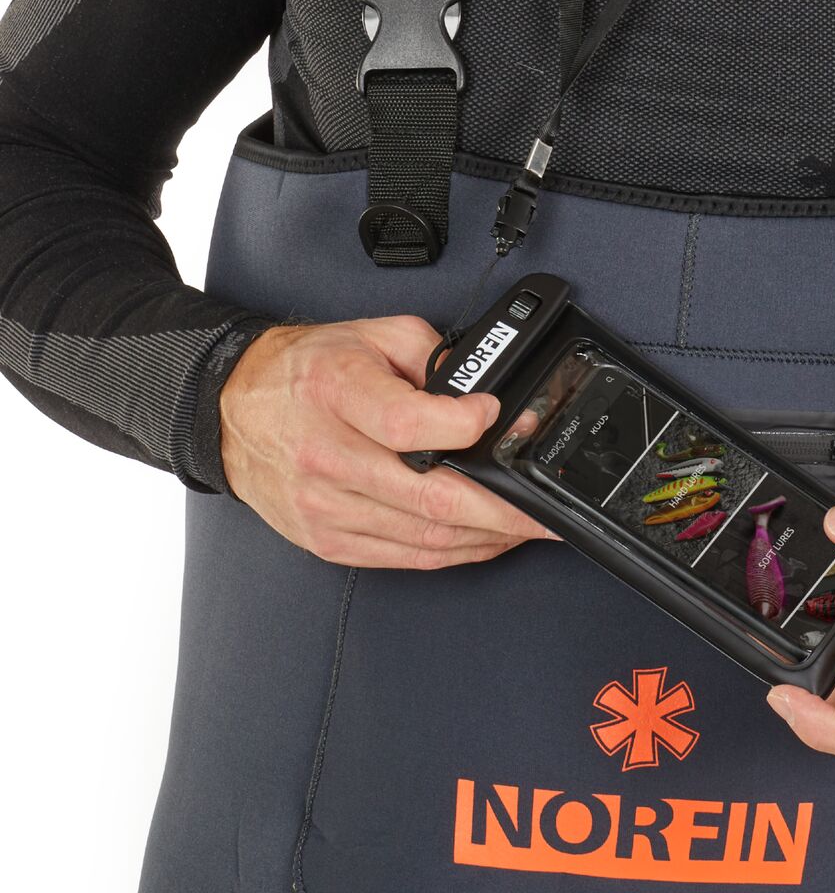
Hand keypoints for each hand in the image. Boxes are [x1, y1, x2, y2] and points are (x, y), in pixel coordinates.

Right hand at [219, 315, 558, 568]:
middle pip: (430, 498)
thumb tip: (483, 393)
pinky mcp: (327, 539)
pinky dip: (453, 553)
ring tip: (525, 527)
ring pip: (425, 538)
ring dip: (487, 537)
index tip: (497, 419)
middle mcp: (327, 456)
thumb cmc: (304, 370)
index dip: (465, 427)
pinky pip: (405, 557)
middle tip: (545, 512)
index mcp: (336, 393)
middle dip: (503, 511)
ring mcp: (326, 506)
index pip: (409, 425)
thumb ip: (432, 358)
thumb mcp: (372, 334)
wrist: (232, 410)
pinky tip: (482, 540)